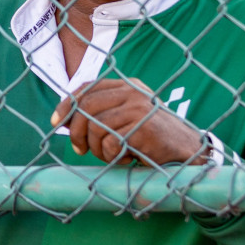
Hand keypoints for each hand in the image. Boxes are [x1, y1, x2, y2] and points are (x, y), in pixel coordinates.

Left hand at [52, 78, 206, 165]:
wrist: (187, 152)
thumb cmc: (150, 138)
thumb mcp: (124, 120)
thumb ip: (98, 115)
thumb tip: (61, 119)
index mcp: (128, 86)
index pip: (88, 87)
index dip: (67, 104)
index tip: (57, 121)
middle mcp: (133, 93)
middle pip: (86, 107)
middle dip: (76, 131)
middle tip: (79, 149)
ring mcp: (139, 109)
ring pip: (95, 127)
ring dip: (96, 148)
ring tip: (110, 155)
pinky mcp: (143, 129)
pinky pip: (110, 144)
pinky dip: (111, 156)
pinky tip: (125, 158)